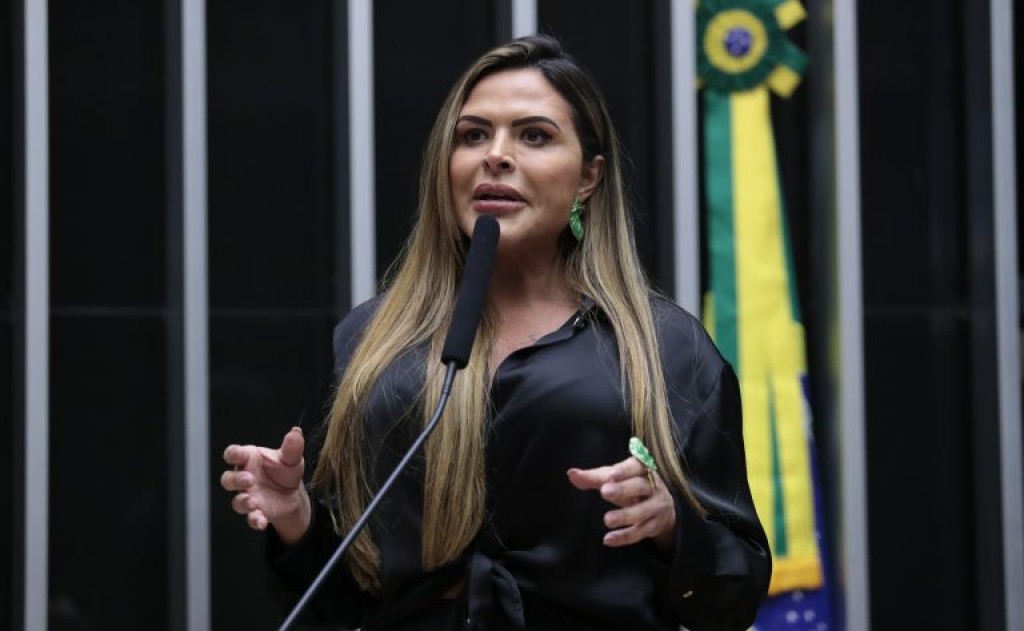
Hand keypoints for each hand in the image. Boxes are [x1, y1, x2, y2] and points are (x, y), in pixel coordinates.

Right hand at [220, 426, 310, 544]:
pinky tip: (261, 521)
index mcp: (249, 459)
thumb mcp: (292, 458)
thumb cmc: (285, 470)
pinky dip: (254, 520)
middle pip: (228, 479)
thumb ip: (292, 447)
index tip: (237, 455)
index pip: (233, 454)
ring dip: (242, 502)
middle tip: (249, 479)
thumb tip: (296, 431)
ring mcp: (248, 496)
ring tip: (253, 502)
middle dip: (235, 480)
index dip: (232, 454)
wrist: (293, 492)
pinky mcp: (256, 512)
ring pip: (236, 501)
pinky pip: (251, 518)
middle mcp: (244, 478)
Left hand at [567, 455, 675, 550]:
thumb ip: (594, 477)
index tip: (612, 474)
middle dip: (623, 489)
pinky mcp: (654, 526)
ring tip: (607, 519)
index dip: (625, 470)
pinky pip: (640, 532)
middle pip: (640, 487)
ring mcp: (656, 507)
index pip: (636, 466)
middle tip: (605, 492)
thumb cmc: (631, 486)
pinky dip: (625, 536)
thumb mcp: (615, 479)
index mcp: (642, 470)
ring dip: (625, 516)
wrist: (661, 508)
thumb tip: (572, 474)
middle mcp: (653, 487)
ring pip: (642, 511)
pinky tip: (609, 539)